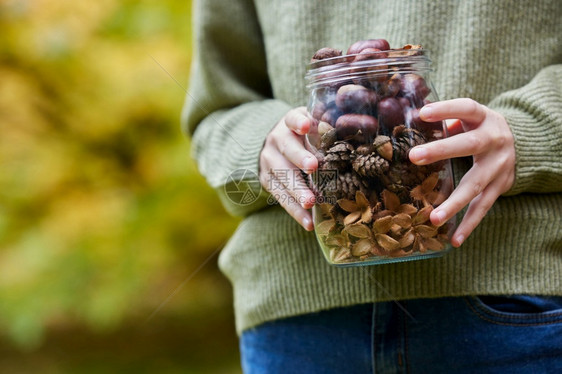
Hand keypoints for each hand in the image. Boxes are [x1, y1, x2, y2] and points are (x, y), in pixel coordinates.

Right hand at [259, 107, 317, 230]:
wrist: (272, 147)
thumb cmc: (304, 137)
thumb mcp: (311, 127)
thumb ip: (328, 130)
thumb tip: (366, 132)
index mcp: (290, 123)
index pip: (292, 118)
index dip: (298, 122)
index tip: (305, 126)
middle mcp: (277, 140)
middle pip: (288, 149)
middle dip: (300, 158)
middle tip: (313, 167)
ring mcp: (269, 162)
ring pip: (282, 176)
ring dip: (297, 190)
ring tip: (310, 202)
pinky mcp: (267, 182)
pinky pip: (281, 198)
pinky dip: (295, 211)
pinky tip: (308, 222)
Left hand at [409, 98, 515, 246]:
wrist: (520, 142)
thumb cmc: (479, 128)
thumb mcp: (469, 118)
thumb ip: (446, 120)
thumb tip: (409, 119)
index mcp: (484, 118)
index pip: (466, 108)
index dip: (446, 109)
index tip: (422, 113)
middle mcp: (495, 140)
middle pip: (469, 145)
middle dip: (441, 151)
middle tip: (414, 157)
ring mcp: (499, 166)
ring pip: (476, 184)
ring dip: (454, 203)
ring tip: (434, 218)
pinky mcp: (500, 187)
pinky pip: (483, 207)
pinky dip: (468, 225)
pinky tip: (454, 240)